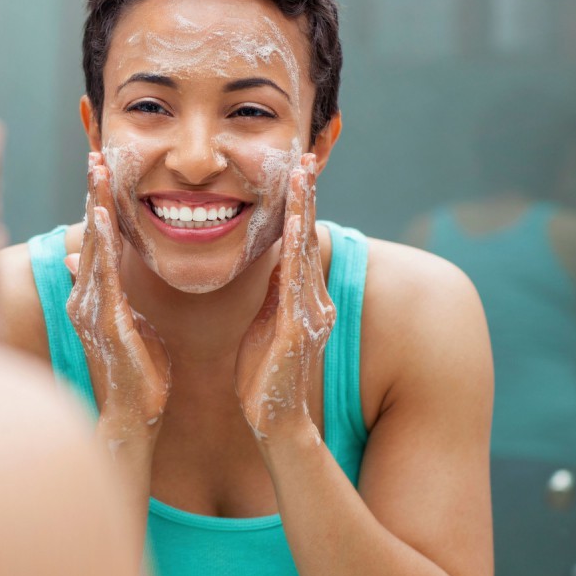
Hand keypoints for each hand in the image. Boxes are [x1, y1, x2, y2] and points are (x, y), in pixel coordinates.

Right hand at [66, 152, 170, 438]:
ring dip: (94, 205)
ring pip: (92, 246)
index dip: (100, 201)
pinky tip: (101, 216)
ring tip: (97, 169)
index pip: (99, 238)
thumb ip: (111, 291)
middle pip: (90, 234)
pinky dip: (100, 244)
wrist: (133, 414)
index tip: (105, 166)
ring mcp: (91, 308)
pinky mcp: (102, 322)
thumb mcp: (126, 321)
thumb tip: (84, 263)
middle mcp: (86, 295)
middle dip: (93, 193)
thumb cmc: (138, 370)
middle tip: (96, 153)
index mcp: (97, 293)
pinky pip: (101, 275)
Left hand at [235, 153, 334, 441]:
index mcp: (298, 296)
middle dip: (306, 196)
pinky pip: (297, 282)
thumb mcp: (266, 324)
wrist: (274, 418)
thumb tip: (276, 263)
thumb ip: (274, 293)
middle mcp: (311, 298)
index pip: (297, 242)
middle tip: (305, 156)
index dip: (298, 205)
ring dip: (305, 211)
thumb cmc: (264, 374)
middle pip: (308, 237)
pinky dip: (298, 251)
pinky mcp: (300, 328)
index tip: (295, 168)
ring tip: (302, 175)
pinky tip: (298, 225)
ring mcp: (309, 311)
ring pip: (306, 252)